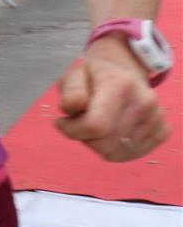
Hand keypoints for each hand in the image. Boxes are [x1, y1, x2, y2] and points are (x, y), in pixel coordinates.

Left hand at [54, 37, 170, 161]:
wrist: (124, 71)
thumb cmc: (93, 76)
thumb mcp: (73, 76)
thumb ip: (70, 92)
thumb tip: (72, 107)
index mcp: (120, 85)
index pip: (95, 125)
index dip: (72, 130)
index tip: (62, 121)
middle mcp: (144, 102)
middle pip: (104, 144)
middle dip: (84, 137)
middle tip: (82, 120)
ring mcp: (156, 118)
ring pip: (116, 153)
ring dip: (99, 143)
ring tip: (98, 123)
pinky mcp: (162, 130)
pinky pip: (131, 155)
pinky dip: (116, 149)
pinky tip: (112, 131)